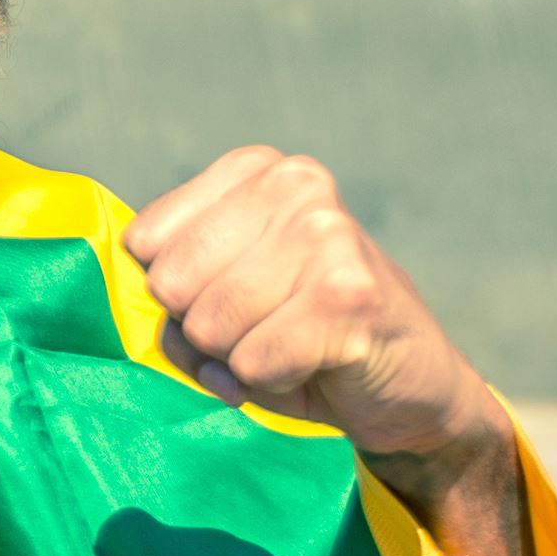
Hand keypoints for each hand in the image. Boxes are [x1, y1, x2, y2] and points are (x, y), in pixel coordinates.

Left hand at [126, 147, 527, 555]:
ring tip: (289, 348)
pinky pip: (252, 362)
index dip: (173, 293)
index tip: (225, 296)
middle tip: (260, 332)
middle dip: (202, 331)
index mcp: (257, 171)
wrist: (411, 384)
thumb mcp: (226, 287)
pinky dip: (271, 381)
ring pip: (209, 327)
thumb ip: (174, 281)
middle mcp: (295, 188)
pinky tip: (315, 365)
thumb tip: (155, 314)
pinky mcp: (351, 298)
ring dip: (238, 359)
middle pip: (170, 285)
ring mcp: (328, 238)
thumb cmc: (301, 334)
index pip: (144, 241)